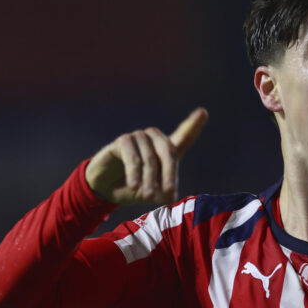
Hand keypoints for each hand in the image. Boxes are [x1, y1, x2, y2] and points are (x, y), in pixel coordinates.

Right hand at [85, 107, 207, 204]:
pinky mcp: (123, 141)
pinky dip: (134, 173)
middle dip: (169, 174)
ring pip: (150, 158)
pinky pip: (133, 157)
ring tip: (146, 196)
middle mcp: (154, 140)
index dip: (193, 124)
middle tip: (169, 192)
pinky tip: (133, 185)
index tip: (203, 112)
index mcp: (165, 150)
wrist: (105, 190)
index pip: (183, 135)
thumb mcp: (152, 193)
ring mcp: (138, 138)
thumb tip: (170, 196)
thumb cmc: (133, 188)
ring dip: (149, 178)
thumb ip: (163, 192)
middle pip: (168, 151)